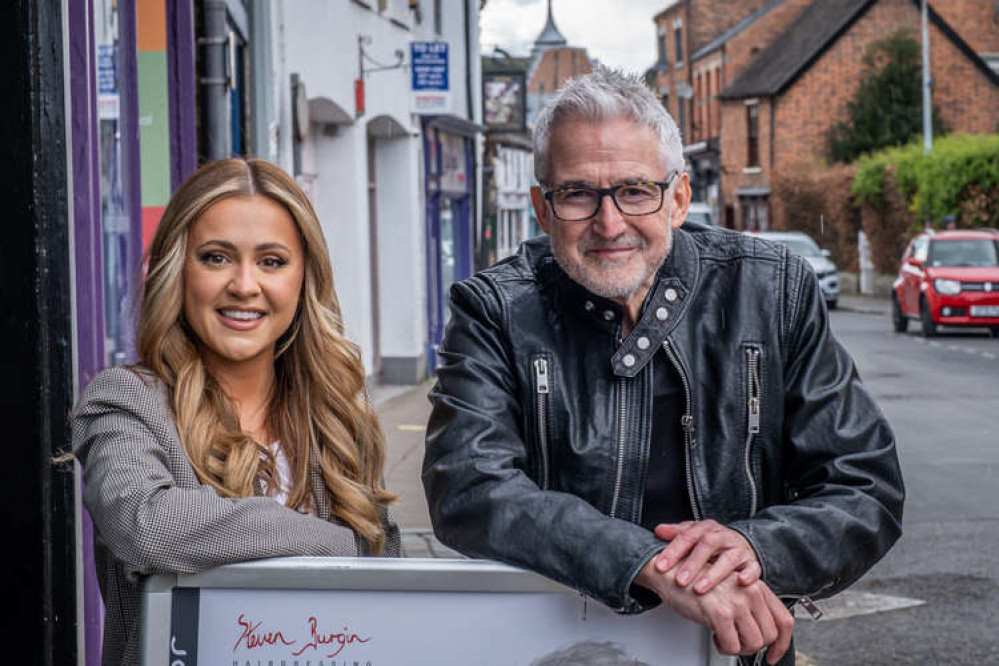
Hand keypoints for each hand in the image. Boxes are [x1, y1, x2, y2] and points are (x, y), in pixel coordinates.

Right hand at [635, 559, 792, 663]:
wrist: (673, 574)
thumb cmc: (698, 581)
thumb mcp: (732, 589)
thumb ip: (750, 605)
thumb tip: (761, 632)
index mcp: (757, 586)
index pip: (784, 621)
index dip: (781, 644)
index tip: (772, 655)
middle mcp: (751, 591)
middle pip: (769, 636)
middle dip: (753, 646)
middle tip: (738, 643)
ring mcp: (737, 601)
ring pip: (753, 643)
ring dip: (738, 648)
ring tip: (725, 638)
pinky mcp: (720, 612)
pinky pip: (732, 645)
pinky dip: (723, 647)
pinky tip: (715, 636)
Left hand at [654, 520, 760, 592]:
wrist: (738, 543)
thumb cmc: (710, 543)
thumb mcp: (692, 535)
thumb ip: (676, 534)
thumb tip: (658, 531)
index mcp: (705, 528)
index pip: (687, 536)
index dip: (673, 551)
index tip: (660, 566)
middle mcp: (723, 536)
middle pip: (707, 545)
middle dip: (692, 564)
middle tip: (679, 581)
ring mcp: (738, 549)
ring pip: (728, 558)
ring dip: (714, 574)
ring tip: (700, 589)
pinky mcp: (752, 562)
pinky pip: (753, 567)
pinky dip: (748, 574)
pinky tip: (740, 582)